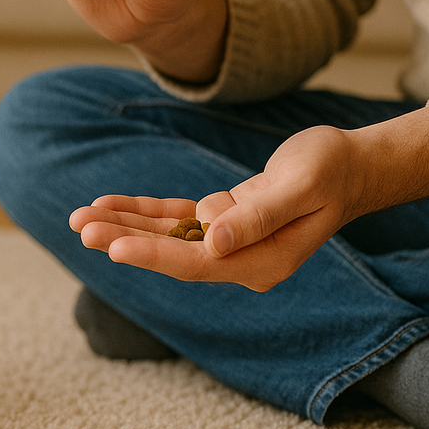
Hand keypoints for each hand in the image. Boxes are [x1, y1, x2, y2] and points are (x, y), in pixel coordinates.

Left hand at [71, 105, 428, 291]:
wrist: (350, 165)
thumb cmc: (331, 170)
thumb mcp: (301, 186)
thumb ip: (259, 216)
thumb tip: (214, 241)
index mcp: (263, 261)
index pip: (198, 264)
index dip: (154, 255)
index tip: (115, 247)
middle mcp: (240, 259)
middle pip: (172, 253)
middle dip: (124, 240)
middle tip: (79, 228)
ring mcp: (228, 243)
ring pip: (165, 237)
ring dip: (123, 226)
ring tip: (78, 219)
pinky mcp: (220, 222)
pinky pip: (173, 219)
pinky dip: (142, 212)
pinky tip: (106, 205)